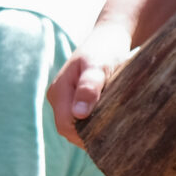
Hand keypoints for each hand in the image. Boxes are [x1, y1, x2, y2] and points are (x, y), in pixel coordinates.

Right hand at [48, 22, 134, 148]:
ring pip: (75, 126)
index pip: (65, 125)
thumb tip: (79, 114)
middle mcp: (58, 97)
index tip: (108, 138)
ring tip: (116, 130)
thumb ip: (90, 87)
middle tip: (116, 138)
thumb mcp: (100, 65)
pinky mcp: (75, 100)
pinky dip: (95, 123)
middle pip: (69, 129)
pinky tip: (112, 123)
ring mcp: (66, 99)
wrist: (110, 37)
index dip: (83, 136)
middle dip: (89, 136)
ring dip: (93, 130)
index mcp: (59, 91)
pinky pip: (82, 119)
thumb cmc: (106, 49)